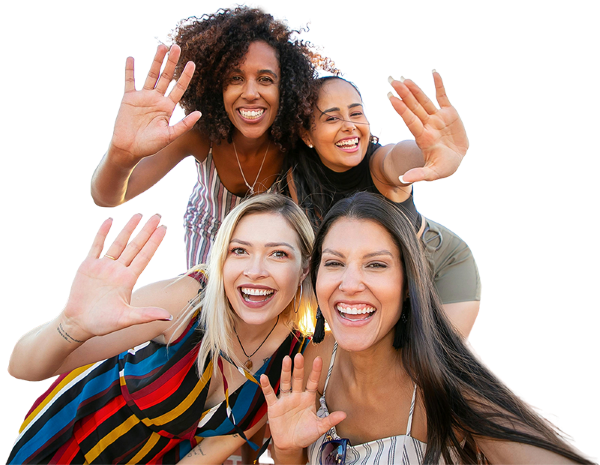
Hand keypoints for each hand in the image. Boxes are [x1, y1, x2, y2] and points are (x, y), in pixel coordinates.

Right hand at [60, 214, 170, 341]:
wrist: (78, 323)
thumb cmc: (103, 323)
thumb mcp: (126, 318)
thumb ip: (146, 314)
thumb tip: (169, 316)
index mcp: (128, 280)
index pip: (145, 255)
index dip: (155, 241)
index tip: (165, 228)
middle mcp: (118, 270)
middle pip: (136, 245)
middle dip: (147, 230)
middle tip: (158, 215)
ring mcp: (104, 266)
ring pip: (119, 243)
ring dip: (128, 228)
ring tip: (139, 214)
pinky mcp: (88, 266)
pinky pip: (96, 246)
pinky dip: (102, 233)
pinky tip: (110, 221)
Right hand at [109, 44, 201, 165]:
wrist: (129, 150)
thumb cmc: (150, 146)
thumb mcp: (170, 135)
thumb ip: (184, 124)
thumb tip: (200, 113)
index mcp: (167, 107)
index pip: (179, 88)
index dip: (185, 76)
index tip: (192, 63)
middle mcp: (156, 99)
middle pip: (166, 77)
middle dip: (172, 62)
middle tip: (178, 47)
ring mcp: (143, 97)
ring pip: (150, 75)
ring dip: (156, 61)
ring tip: (162, 47)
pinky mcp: (129, 98)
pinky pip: (129, 81)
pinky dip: (129, 70)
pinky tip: (131, 58)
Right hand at [260, 354, 345, 451]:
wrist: (290, 445)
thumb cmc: (305, 434)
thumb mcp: (319, 428)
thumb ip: (330, 420)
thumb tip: (344, 415)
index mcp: (308, 399)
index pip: (312, 382)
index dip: (315, 371)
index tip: (319, 359)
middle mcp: (296, 396)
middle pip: (298, 379)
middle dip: (299, 367)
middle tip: (299, 356)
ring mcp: (285, 400)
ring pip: (285, 382)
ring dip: (285, 371)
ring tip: (286, 360)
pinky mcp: (274, 406)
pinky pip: (269, 395)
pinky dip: (266, 386)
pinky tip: (264, 377)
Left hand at [387, 70, 469, 182]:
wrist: (459, 161)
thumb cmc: (445, 167)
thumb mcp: (433, 173)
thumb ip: (419, 175)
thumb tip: (402, 179)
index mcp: (423, 137)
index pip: (409, 120)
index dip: (401, 109)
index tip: (390, 98)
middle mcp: (427, 124)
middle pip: (414, 107)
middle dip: (404, 94)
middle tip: (392, 81)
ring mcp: (437, 118)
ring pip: (424, 100)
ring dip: (415, 89)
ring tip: (404, 79)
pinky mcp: (449, 113)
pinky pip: (442, 96)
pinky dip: (439, 85)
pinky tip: (434, 72)